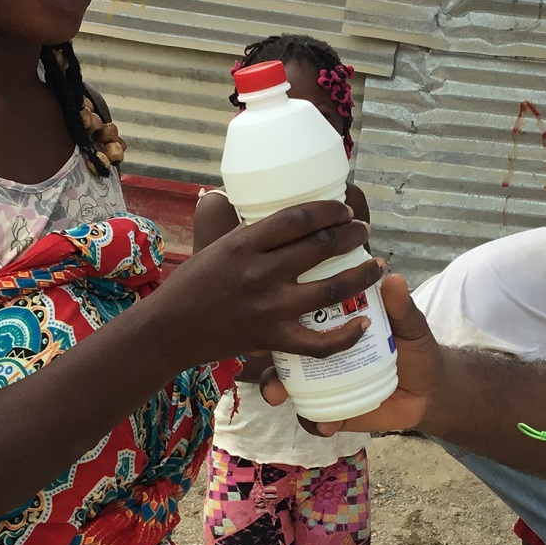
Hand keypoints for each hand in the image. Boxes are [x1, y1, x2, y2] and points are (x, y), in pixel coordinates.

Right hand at [151, 200, 381, 365]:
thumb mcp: (214, 246)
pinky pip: (318, 342)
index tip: (344, 209)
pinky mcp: (272, 338)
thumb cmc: (190, 285)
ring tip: (377, 265)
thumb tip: (252, 202)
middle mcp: (260, 272)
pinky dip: (345, 335)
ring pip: (330, 289)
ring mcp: (269, 308)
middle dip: (351, 235)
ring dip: (361, 275)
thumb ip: (240, 229)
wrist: (168, 331)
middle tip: (364, 231)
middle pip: (320, 247)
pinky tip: (363, 324)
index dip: (328, 210)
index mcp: (244, 244)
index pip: (298, 218)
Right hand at [261, 273, 438, 432]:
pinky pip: (314, 420)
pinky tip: (326, 426)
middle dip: (266, 356)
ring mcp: (323, 385)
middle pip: (282, 354)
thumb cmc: (414, 347)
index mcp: (331, 325)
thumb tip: (393, 280)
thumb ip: (401, 307)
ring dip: (276, 390)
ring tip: (277, 396)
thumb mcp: (410, 325)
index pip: (299, 317)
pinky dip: (316, 424)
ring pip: (289, 388)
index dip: (277, 316)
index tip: (265, 314)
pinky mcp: (334, 412)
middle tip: (266, 362)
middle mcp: (319, 354)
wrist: (429, 388)